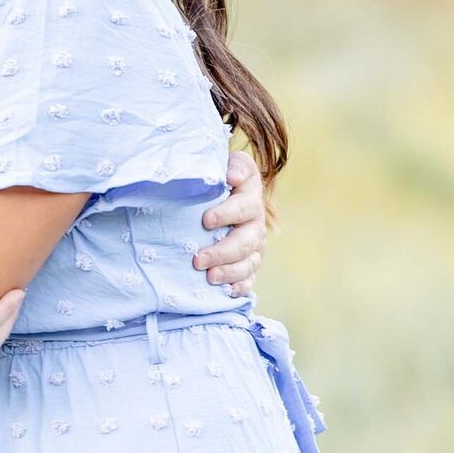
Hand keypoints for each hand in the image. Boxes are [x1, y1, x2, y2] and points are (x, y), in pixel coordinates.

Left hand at [194, 150, 265, 289]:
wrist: (217, 187)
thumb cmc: (211, 174)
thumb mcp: (217, 161)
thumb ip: (225, 165)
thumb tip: (230, 176)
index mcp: (250, 193)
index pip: (244, 205)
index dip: (227, 213)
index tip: (205, 220)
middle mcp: (255, 220)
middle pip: (246, 240)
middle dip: (223, 252)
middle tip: (198, 260)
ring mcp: (254, 243)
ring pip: (250, 262)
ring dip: (230, 272)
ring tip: (210, 278)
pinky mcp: (248, 261)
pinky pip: (250, 278)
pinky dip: (240, 287)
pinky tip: (226, 291)